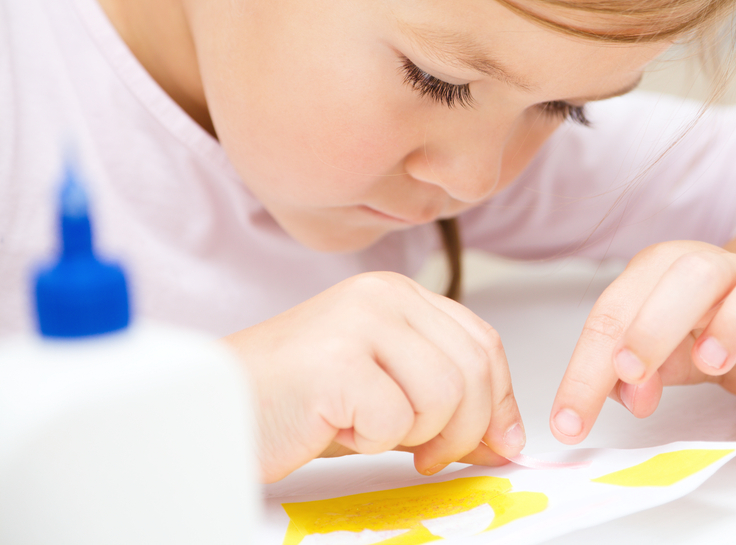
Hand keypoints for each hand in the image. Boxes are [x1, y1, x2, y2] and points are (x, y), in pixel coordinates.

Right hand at [225, 272, 524, 482]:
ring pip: (446, 395)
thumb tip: (503, 436)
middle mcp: (382, 296)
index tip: (498, 441)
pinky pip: (396, 421)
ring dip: (414, 436)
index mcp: (396, 294)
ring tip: (366, 430)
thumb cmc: (294, 403)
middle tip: (430, 458)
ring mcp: (358, 321)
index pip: (483, 342)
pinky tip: (336, 427)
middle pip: (475, 369)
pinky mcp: (336, 360)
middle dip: (467, 430)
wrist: (215, 412)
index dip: (500, 400)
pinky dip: (372, 443)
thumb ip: (443, 403)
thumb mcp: (386, 394)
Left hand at [549, 240, 735, 442]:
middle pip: (688, 274)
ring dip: (735, 319)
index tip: (569, 420)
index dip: (588, 366)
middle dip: (653, 323)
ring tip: (711, 361)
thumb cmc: (703, 332)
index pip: (616, 310)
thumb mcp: (659, 356)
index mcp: (662, 272)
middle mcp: (718, 269)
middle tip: (630, 370)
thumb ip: (634, 374)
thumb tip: (624, 395)